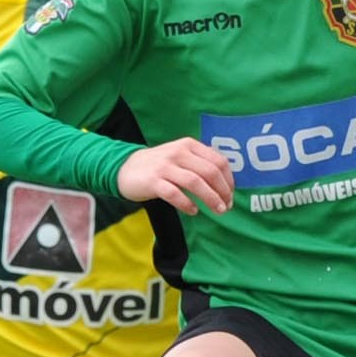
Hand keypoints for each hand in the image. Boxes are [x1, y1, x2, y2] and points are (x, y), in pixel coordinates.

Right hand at [117, 139, 233, 216]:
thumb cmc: (159, 166)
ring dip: (211, 199)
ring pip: (195, 183)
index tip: (231, 194)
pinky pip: (175, 194)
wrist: (125, 168)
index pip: (218, 161)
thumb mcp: (180, 156)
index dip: (229, 180)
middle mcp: (178, 153)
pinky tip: (194, 211)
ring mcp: (165, 166)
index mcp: (189, 145)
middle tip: (227, 206)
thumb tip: (226, 183)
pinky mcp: (153, 181)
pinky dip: (187, 204)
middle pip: (210, 172)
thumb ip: (200, 163)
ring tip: (218, 210)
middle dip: (223, 192)